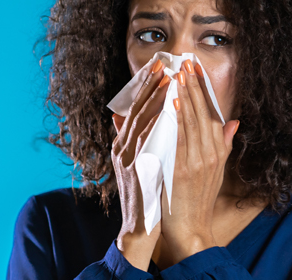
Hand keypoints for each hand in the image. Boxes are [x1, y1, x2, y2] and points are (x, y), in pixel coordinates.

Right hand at [111, 60, 169, 270]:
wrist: (141, 228)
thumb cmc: (145, 195)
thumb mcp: (135, 163)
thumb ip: (132, 139)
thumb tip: (123, 115)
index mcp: (123, 145)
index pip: (135, 109)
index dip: (146, 86)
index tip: (159, 65)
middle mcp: (122, 149)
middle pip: (136, 110)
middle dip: (150, 86)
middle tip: (164, 63)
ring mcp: (128, 160)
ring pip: (142, 123)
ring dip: (155, 100)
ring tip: (168, 79)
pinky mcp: (138, 172)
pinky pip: (148, 143)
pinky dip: (157, 125)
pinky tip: (168, 111)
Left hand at [160, 60, 240, 262]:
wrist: (190, 229)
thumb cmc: (198, 200)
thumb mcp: (216, 171)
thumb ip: (223, 145)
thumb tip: (233, 121)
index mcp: (218, 151)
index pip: (212, 112)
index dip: (203, 89)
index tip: (195, 68)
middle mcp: (211, 154)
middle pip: (202, 112)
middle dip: (193, 85)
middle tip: (185, 61)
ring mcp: (197, 162)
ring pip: (191, 121)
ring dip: (185, 96)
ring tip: (178, 74)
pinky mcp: (182, 171)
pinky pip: (179, 139)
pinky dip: (176, 119)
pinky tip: (172, 103)